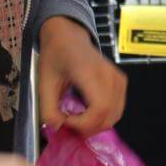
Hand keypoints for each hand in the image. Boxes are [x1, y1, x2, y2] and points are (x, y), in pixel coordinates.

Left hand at [38, 16, 126, 138]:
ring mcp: (118, 79)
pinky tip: (88, 112)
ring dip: (96, 125)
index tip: (66, 120)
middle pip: (109, 115)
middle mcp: (109, 75)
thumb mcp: (44, 82)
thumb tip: (57, 127)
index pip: (99, 108)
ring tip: (78, 118)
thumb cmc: (56, 56)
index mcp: (89, 72)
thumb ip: (48, 108)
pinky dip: (104, 117)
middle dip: (88, 128)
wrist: (68, 37)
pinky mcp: (121, 82)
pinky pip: (117, 109)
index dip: (84, 123)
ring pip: (115, 115)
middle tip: (70, 123)